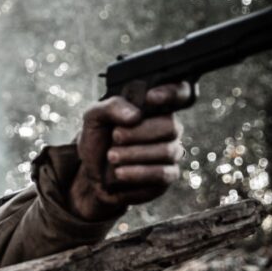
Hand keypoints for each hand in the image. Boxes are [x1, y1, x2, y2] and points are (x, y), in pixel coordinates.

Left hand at [70, 82, 192, 220]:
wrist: (91, 174)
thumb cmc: (98, 141)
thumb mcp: (94, 119)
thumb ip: (111, 107)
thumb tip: (135, 115)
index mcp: (155, 109)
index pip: (180, 93)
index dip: (172, 93)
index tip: (150, 97)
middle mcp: (168, 130)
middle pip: (171, 127)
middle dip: (139, 132)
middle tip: (115, 137)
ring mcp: (170, 154)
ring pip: (167, 151)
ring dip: (134, 154)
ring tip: (111, 156)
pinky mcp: (166, 177)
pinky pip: (163, 174)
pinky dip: (138, 172)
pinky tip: (119, 172)